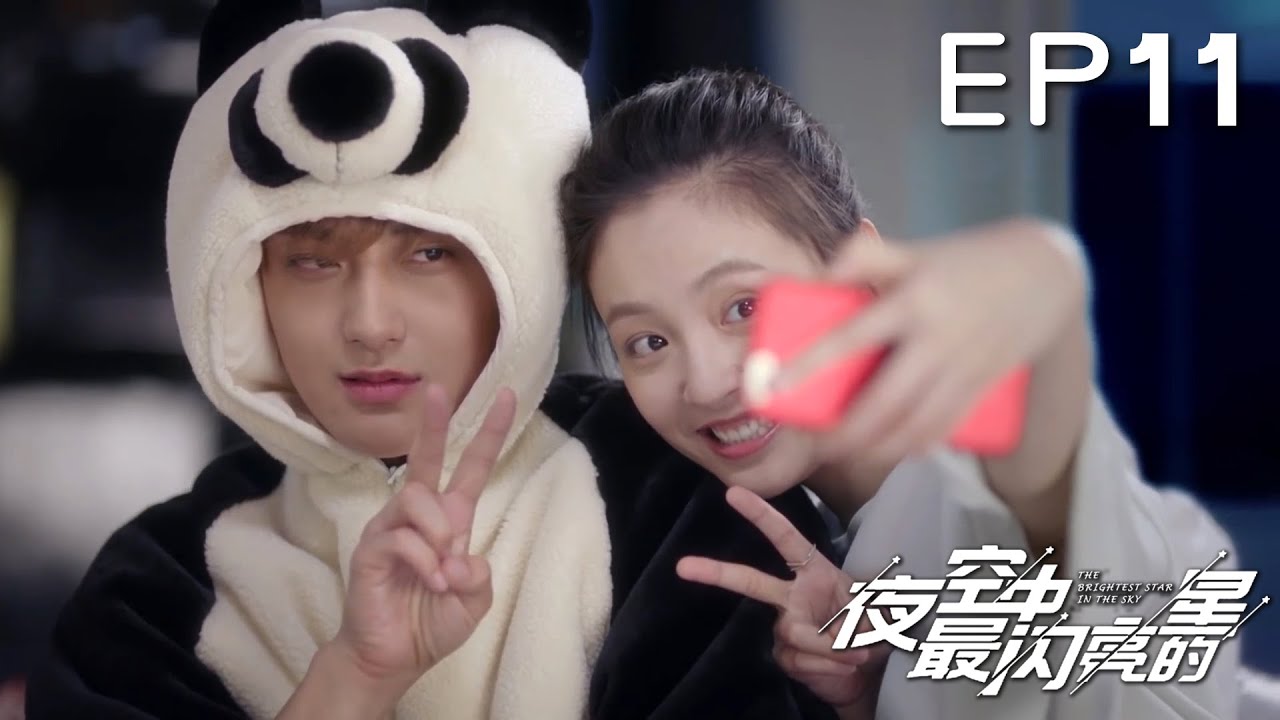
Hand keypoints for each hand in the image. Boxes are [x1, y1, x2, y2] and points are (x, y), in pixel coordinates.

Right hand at [333, 384, 515, 692]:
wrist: (394, 657)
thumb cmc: (431, 623)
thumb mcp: (474, 601)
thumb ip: (479, 575)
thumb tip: (462, 556)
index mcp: (450, 520)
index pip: (471, 468)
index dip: (489, 434)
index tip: (505, 396)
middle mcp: (419, 516)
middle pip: (426, 458)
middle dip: (434, 423)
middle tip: (437, 390)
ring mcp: (391, 528)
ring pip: (418, 498)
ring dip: (439, 532)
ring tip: (443, 570)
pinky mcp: (372, 548)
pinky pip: (401, 537)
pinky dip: (424, 560)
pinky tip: (430, 582)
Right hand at [677, 486, 889, 709]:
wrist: (868, 672)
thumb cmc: (873, 629)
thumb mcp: (879, 614)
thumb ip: (858, 620)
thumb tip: (839, 639)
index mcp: (814, 573)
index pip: (785, 539)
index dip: (761, 516)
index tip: (734, 493)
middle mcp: (792, 596)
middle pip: (750, 582)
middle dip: (716, 572)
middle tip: (682, 566)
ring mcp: (783, 627)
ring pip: (795, 632)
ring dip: (831, 647)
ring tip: (857, 655)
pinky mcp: (783, 655)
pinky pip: (799, 660)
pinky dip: (828, 666)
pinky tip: (841, 668)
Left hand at [772, 219, 1084, 472]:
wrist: (1047, 273)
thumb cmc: (964, 261)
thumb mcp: (915, 250)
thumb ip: (866, 256)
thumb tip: (822, 273)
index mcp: (913, 298)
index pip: (852, 336)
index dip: (810, 363)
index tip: (775, 387)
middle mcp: (938, 337)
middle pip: (885, 400)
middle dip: (846, 433)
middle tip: (817, 447)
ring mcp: (964, 365)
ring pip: (916, 424)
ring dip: (878, 448)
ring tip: (847, 455)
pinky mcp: (984, 385)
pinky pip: (947, 427)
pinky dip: (917, 445)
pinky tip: (894, 452)